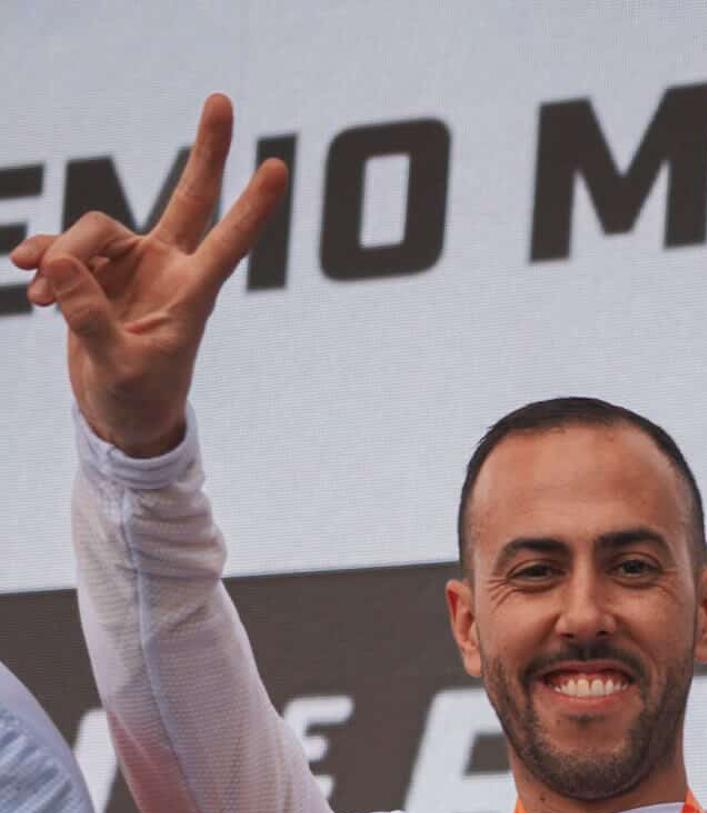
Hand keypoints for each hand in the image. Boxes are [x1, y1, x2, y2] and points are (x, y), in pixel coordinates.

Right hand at [9, 94, 285, 456]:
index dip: (251, 208)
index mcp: (191, 296)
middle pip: (190, 198)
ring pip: (93, 231)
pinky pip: (65, 248)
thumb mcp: (119, 368)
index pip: (226, 244)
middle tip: (223, 99)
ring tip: (40, 300)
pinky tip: (24, 276)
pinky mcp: (96, 271)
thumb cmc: (137, 400)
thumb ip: (91, 318)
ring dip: (62, 257)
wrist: (117, 418)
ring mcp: (132, 266)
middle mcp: (166, 269)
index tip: (279, 167)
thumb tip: (57, 265)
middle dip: (208, 152)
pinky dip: (44, 260)